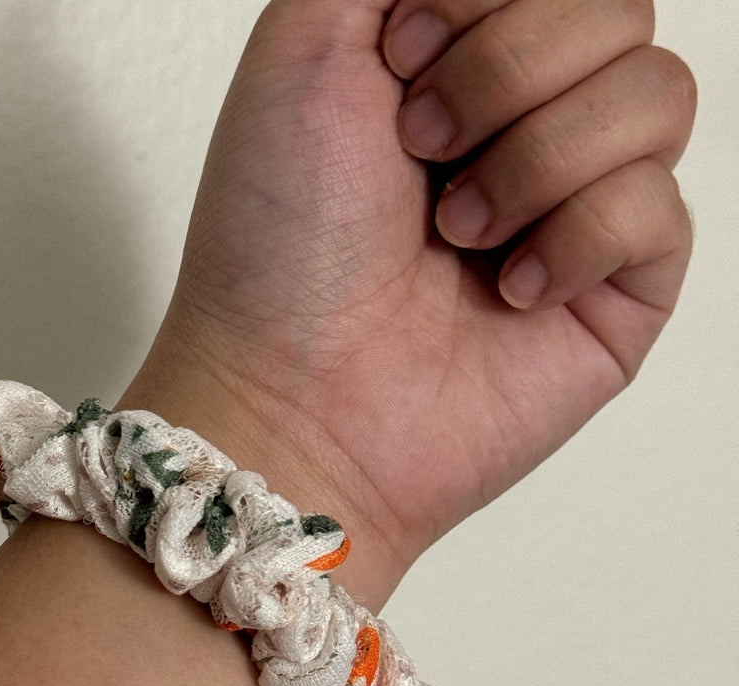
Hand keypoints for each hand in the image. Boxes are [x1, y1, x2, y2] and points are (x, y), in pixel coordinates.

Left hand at [119, 0, 695, 609]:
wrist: (289, 394)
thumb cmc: (277, 242)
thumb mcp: (305, 44)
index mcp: (458, 56)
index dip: (482, 1)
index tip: (400, 62)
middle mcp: (525, 124)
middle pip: (620, 13)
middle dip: (506, 74)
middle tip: (421, 153)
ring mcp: (576, 207)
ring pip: (660, 96)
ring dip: (534, 161)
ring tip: (456, 234)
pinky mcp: (615, 292)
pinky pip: (659, 210)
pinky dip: (574, 242)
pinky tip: (506, 295)